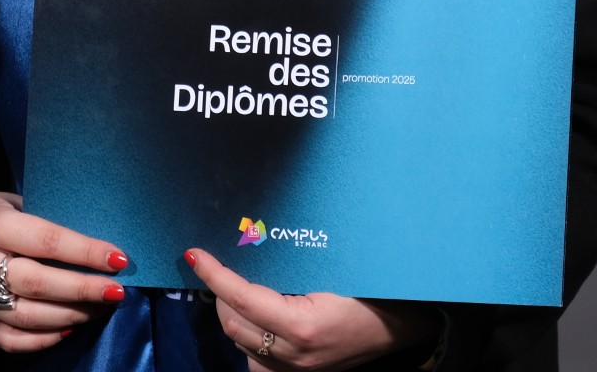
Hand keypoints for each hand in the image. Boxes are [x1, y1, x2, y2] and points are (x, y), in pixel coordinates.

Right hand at [0, 191, 127, 352]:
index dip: (85, 252)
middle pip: (40, 284)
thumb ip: (50, 224)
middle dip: (84, 290)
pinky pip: (12, 340)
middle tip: (117, 292)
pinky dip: (44, 339)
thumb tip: (99, 249)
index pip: (47, 241)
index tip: (118, 260)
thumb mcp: (19, 204)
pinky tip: (69, 329)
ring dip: (73, 315)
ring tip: (101, 308)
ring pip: (30, 316)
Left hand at [184, 248, 433, 370]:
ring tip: (234, 287)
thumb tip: (247, 239)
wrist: (402, 326)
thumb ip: (287, 263)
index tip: (195, 254)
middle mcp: (294, 355)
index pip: (241, 297)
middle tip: (218, 265)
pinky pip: (256, 360)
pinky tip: (254, 318)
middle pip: (233, 324)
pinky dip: (247, 337)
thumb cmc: (370, 288)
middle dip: (220, 293)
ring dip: (231, 313)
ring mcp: (296, 370)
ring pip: (241, 343)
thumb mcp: (331, 269)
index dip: (214, 274)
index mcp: (302, 325)